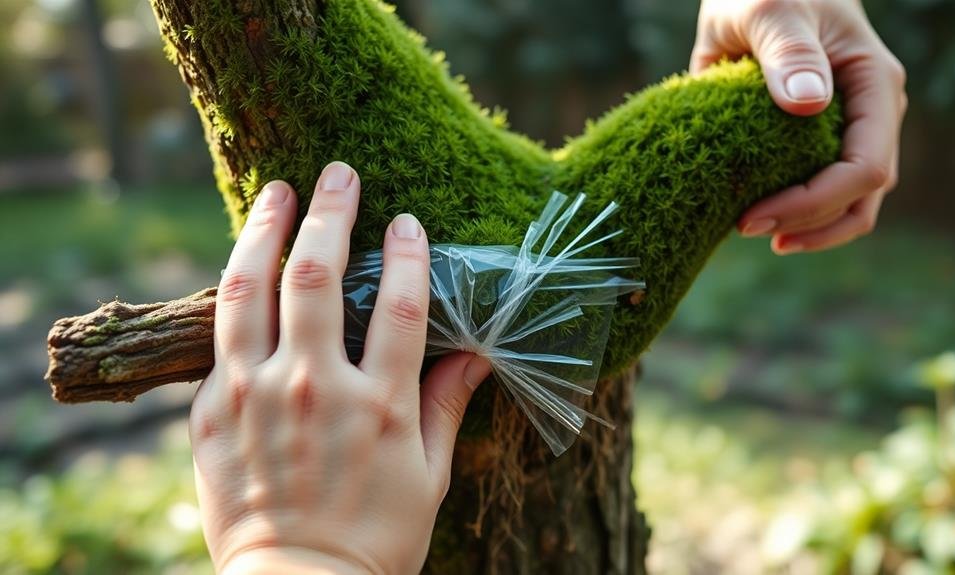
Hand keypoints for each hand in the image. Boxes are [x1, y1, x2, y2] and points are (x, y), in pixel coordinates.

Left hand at [189, 161, 492, 574]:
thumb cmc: (374, 537)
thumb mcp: (428, 475)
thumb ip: (446, 404)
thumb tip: (479, 352)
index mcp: (379, 406)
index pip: (403, 305)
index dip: (409, 253)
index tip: (407, 220)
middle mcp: (314, 388)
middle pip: (320, 276)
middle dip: (333, 213)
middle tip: (340, 172)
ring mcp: (256, 395)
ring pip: (252, 289)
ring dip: (266, 229)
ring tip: (278, 191)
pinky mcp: (213, 412)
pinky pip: (221, 337)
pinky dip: (236, 292)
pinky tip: (247, 266)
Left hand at [691, 0, 906, 253]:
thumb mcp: (771, 8)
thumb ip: (787, 51)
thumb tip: (807, 105)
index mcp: (874, 86)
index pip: (864, 168)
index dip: (813, 203)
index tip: (752, 216)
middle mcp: (871, 116)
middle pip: (861, 197)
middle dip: (808, 224)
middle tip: (744, 227)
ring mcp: (848, 132)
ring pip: (852, 204)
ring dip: (811, 230)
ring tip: (760, 234)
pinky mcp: (818, 142)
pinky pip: (823, 192)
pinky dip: (798, 215)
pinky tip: (761, 219)